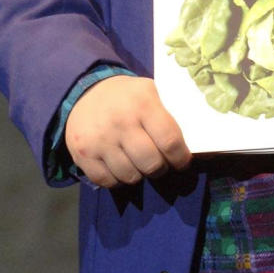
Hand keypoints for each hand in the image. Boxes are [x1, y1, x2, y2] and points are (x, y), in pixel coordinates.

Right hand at [65, 76, 190, 187]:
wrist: (84, 90)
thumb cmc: (126, 96)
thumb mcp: (150, 92)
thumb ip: (168, 114)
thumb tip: (191, 144)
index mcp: (143, 104)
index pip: (170, 142)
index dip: (181, 158)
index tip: (181, 162)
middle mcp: (120, 122)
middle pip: (152, 164)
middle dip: (160, 168)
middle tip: (159, 164)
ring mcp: (99, 140)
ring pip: (131, 176)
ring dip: (139, 174)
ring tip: (138, 163)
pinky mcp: (82, 154)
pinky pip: (107, 181)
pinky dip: (117, 180)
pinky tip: (120, 167)